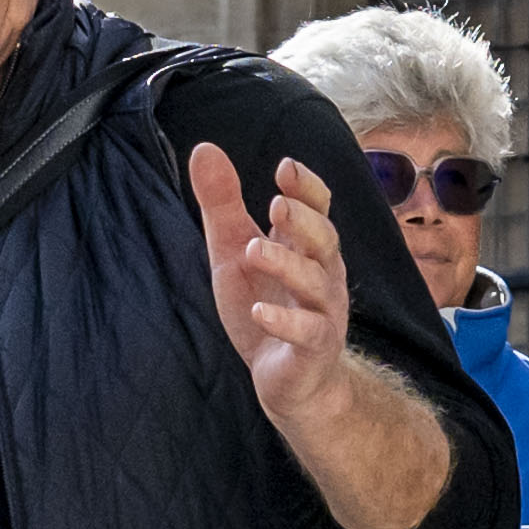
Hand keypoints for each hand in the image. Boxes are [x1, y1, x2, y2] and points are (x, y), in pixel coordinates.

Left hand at [196, 145, 359, 423]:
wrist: (291, 380)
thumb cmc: (267, 306)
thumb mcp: (234, 250)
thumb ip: (223, 204)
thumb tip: (204, 148)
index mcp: (305, 246)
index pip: (317, 208)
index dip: (306, 188)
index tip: (285, 167)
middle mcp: (322, 273)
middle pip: (324, 239)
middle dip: (303, 220)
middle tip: (277, 205)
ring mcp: (322, 311)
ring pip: (314, 282)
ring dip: (286, 264)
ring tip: (253, 251)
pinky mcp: (314, 348)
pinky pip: (307, 332)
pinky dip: (284, 321)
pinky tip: (260, 311)